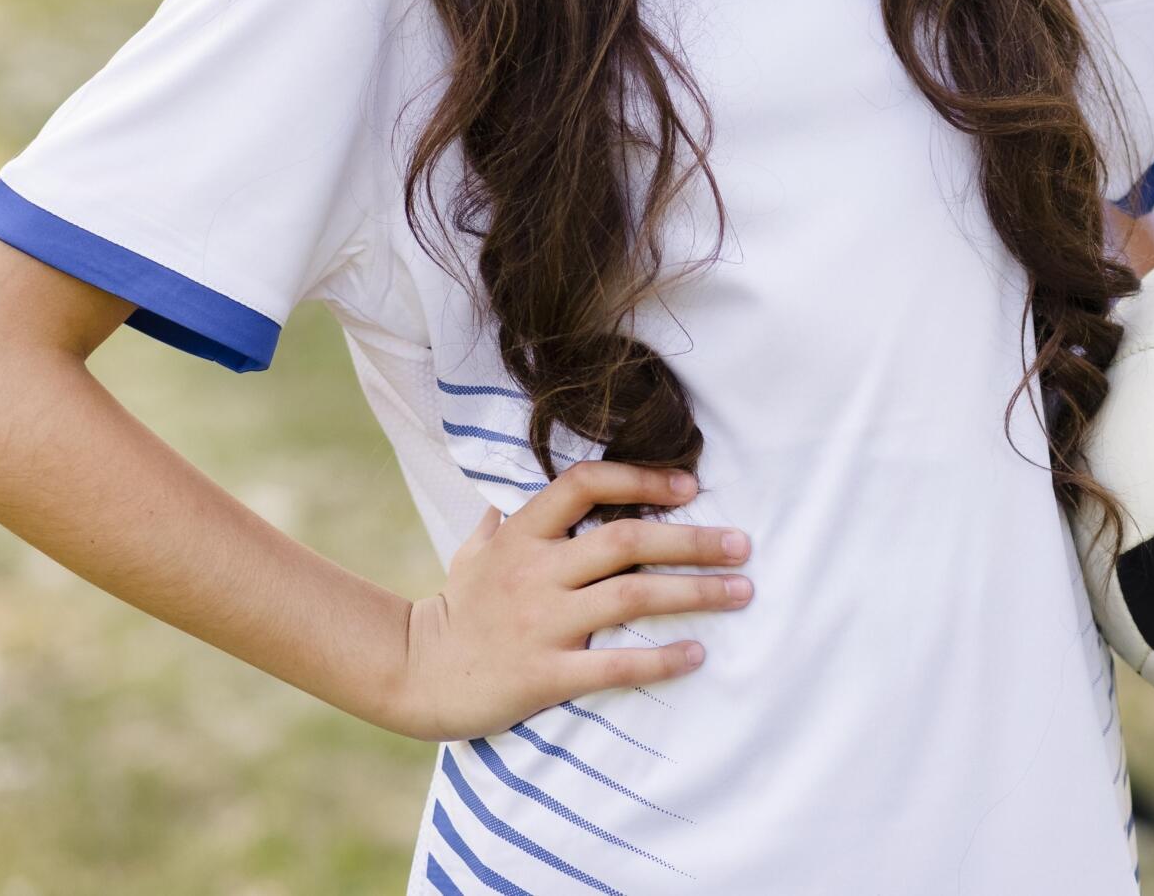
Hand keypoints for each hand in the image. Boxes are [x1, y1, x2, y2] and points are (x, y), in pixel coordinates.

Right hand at [383, 461, 752, 742]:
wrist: (410, 675)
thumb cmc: (452, 612)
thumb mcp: (469, 556)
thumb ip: (497, 529)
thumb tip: (502, 506)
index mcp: (522, 535)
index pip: (585, 485)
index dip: (640, 479)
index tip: (689, 487)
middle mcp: (535, 571)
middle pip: (626, 540)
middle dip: (692, 540)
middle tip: (743, 545)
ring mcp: (541, 622)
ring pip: (630, 595)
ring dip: (693, 592)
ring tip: (741, 592)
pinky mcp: (544, 673)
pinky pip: (612, 664)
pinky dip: (659, 659)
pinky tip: (696, 655)